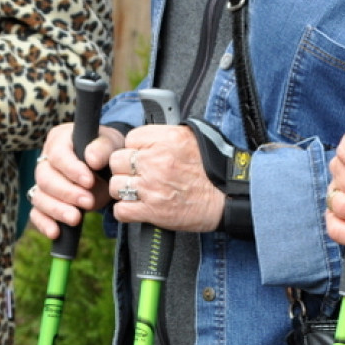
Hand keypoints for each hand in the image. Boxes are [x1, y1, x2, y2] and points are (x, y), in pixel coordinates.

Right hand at [27, 123, 122, 238]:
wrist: (107, 167)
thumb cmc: (107, 152)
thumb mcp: (111, 144)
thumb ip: (103, 148)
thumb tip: (92, 160)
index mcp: (59, 141)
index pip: (58, 155)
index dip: (71, 169)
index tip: (89, 181)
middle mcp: (45, 161)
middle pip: (45, 178)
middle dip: (67, 193)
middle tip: (88, 203)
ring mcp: (42, 183)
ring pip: (39, 197)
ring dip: (57, 210)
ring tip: (76, 219)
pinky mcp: (44, 202)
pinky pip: (37, 214)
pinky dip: (44, 224)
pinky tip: (56, 232)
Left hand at [108, 124, 224, 232]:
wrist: (228, 197)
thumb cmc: (213, 168)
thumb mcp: (192, 137)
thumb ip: (165, 134)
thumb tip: (146, 134)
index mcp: (167, 139)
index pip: (130, 138)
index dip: (135, 148)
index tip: (143, 156)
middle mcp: (156, 161)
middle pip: (117, 161)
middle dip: (125, 169)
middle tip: (138, 175)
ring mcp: (152, 187)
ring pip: (116, 186)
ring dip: (124, 190)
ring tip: (138, 192)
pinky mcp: (153, 211)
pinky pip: (121, 210)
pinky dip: (126, 211)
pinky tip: (137, 208)